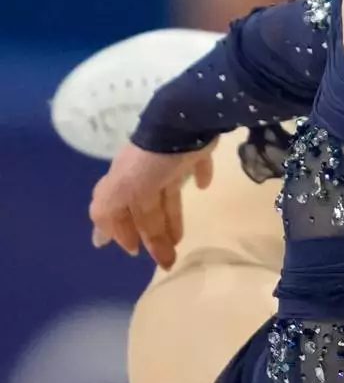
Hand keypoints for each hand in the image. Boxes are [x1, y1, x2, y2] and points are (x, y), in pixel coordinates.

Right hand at [89, 140, 214, 269]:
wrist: (184, 123)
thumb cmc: (151, 161)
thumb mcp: (121, 189)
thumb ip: (108, 211)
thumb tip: (99, 237)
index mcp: (126, 180)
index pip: (119, 211)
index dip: (122, 231)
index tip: (132, 251)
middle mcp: (145, 171)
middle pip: (147, 209)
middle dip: (152, 235)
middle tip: (165, 260)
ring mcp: (170, 159)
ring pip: (169, 194)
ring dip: (172, 218)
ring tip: (180, 241)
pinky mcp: (195, 149)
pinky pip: (197, 165)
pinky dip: (199, 176)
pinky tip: (204, 186)